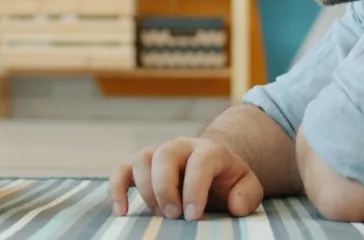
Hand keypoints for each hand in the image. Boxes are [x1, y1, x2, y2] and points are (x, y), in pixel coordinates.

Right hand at [108, 137, 262, 220]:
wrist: (213, 170)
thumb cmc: (228, 182)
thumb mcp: (247, 186)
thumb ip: (247, 194)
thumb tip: (235, 205)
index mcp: (209, 150)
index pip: (200, 161)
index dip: (195, 188)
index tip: (193, 215)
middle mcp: (181, 147)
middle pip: (165, 154)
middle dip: (166, 187)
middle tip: (174, 216)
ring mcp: (159, 155)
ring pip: (142, 159)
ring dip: (146, 189)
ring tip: (158, 216)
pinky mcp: (142, 168)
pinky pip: (122, 171)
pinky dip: (117, 189)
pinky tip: (121, 211)